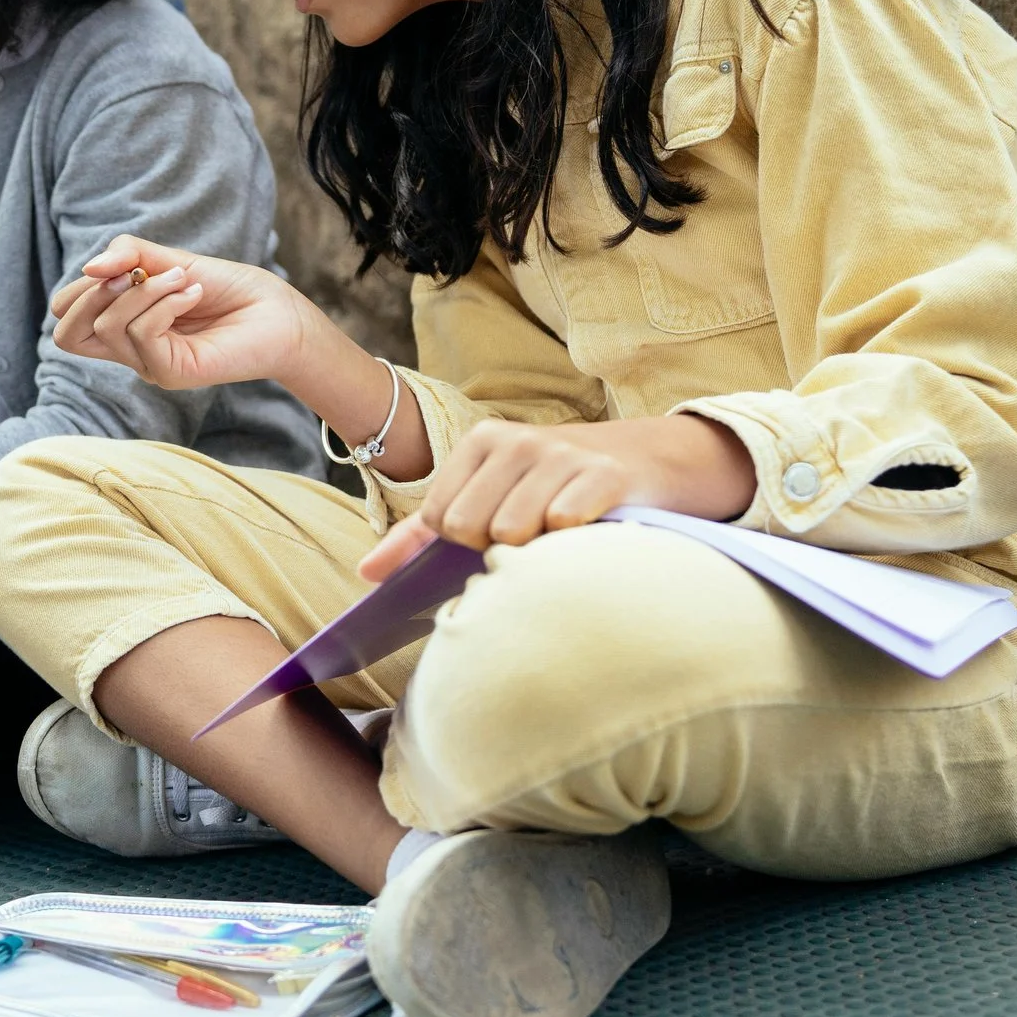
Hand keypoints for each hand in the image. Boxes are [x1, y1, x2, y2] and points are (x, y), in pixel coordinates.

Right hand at [50, 234, 319, 390]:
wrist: (278, 313)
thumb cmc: (228, 289)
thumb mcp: (171, 260)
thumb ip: (129, 255)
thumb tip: (91, 266)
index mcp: (123, 325)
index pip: (66, 317)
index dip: (78, 287)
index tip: (120, 265)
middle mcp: (129, 349)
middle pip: (66, 334)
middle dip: (92, 292)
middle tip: (134, 271)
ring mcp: (148, 364)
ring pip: (108, 326)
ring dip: (144, 289)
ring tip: (183, 279)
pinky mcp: (171, 372)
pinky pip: (143, 333)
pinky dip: (165, 302)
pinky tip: (194, 293)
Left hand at [356, 414, 755, 580]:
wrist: (649, 460)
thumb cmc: (554, 489)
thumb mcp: (485, 498)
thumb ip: (420, 537)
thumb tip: (366, 575)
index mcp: (481, 442)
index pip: (441, 520)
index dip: (466, 542)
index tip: (497, 531)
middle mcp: (518, 441)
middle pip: (473, 530)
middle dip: (500, 547)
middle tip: (534, 533)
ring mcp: (562, 455)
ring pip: (515, 533)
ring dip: (539, 549)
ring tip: (560, 533)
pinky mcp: (605, 476)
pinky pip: (564, 526)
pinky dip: (574, 542)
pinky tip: (589, 530)